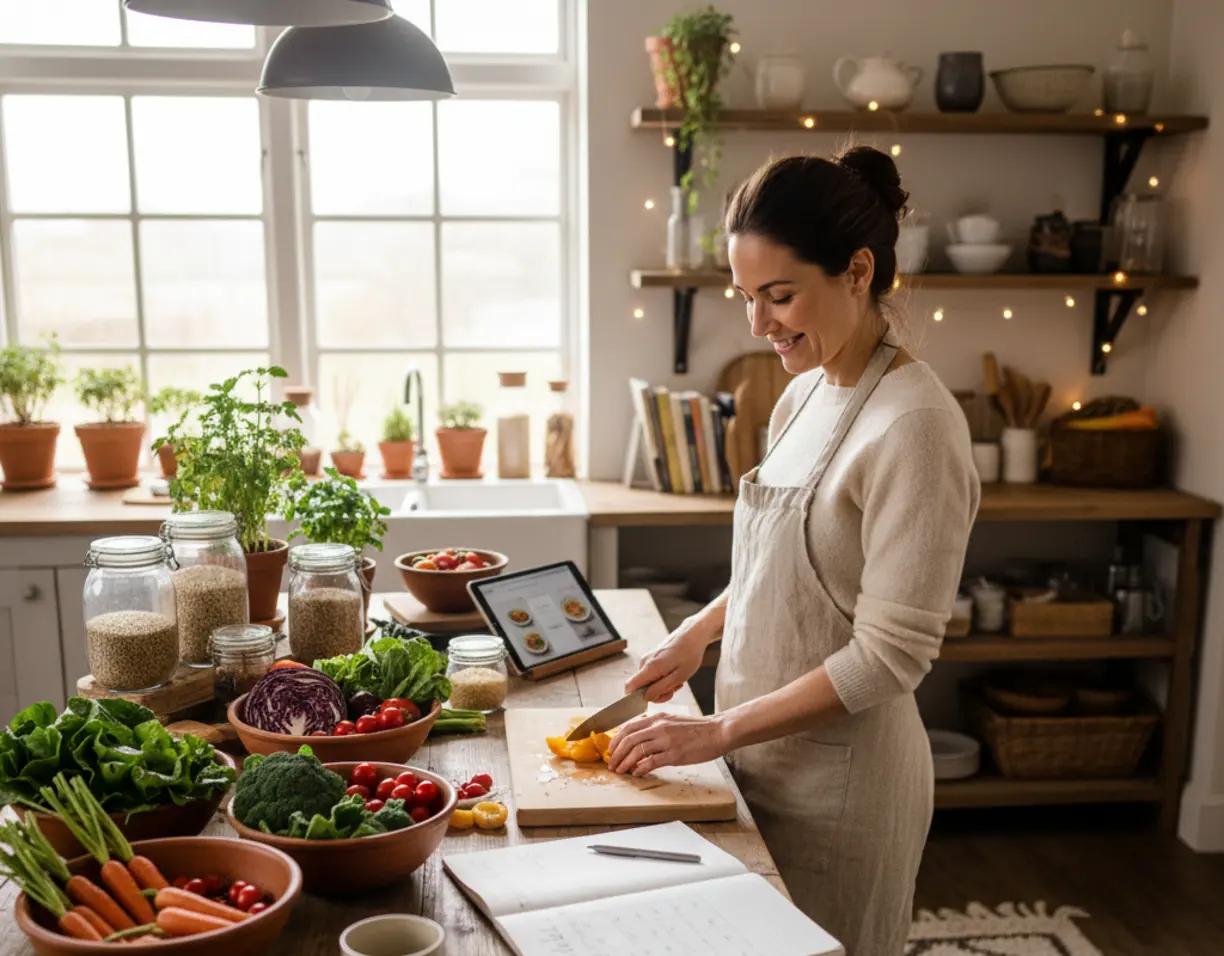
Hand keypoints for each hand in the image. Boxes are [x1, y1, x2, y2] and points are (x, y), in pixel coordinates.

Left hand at [607, 712, 727, 775]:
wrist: (717, 731)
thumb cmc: (697, 728)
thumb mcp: (673, 721)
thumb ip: (656, 726)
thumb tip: (640, 738)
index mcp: (658, 718)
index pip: (629, 727)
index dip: (616, 740)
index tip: (612, 750)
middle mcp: (659, 727)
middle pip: (629, 739)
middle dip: (616, 753)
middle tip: (612, 764)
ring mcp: (666, 740)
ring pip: (637, 751)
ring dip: (625, 763)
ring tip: (620, 770)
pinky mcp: (674, 754)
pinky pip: (651, 762)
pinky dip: (640, 768)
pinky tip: (637, 773)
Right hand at [624, 627, 707, 703]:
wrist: (693, 635)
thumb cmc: (689, 655)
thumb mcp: (678, 677)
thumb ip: (660, 689)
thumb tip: (645, 698)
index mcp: (649, 668)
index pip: (629, 687)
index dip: (635, 699)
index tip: (653, 701)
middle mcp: (644, 662)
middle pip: (640, 687)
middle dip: (657, 693)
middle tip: (674, 689)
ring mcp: (647, 659)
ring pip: (648, 681)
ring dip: (662, 686)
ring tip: (678, 680)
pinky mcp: (652, 657)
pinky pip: (652, 674)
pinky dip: (663, 678)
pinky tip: (675, 674)